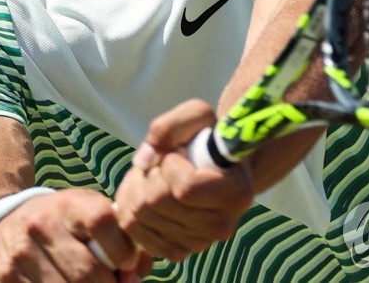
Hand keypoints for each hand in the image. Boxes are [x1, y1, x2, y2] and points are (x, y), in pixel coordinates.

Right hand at [0, 188, 151, 281]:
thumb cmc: (68, 221)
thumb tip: (134, 277)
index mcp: (70, 204)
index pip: (102, 222)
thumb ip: (123, 239)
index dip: (122, 249)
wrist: (12, 220)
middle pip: (85, 271)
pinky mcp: (7, 275)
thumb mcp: (93, 214)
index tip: (129, 263)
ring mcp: (22, 251)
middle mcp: (42, 223)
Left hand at [113, 100, 254, 261]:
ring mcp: (201, 243)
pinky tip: (146, 195)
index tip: (177, 154)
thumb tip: (143, 162)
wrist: (213, 166)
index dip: (169, 166)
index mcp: (236, 194)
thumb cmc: (206, 137)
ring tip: (152, 177)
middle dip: (147, 176)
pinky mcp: (180, 252)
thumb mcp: (195, 115)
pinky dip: (132, 211)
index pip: (184, 189)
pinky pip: (137, 234)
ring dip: (136, 190)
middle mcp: (223, 226)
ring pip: (142, 218)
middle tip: (158, 164)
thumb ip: (167, 127)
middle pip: (157, 203)